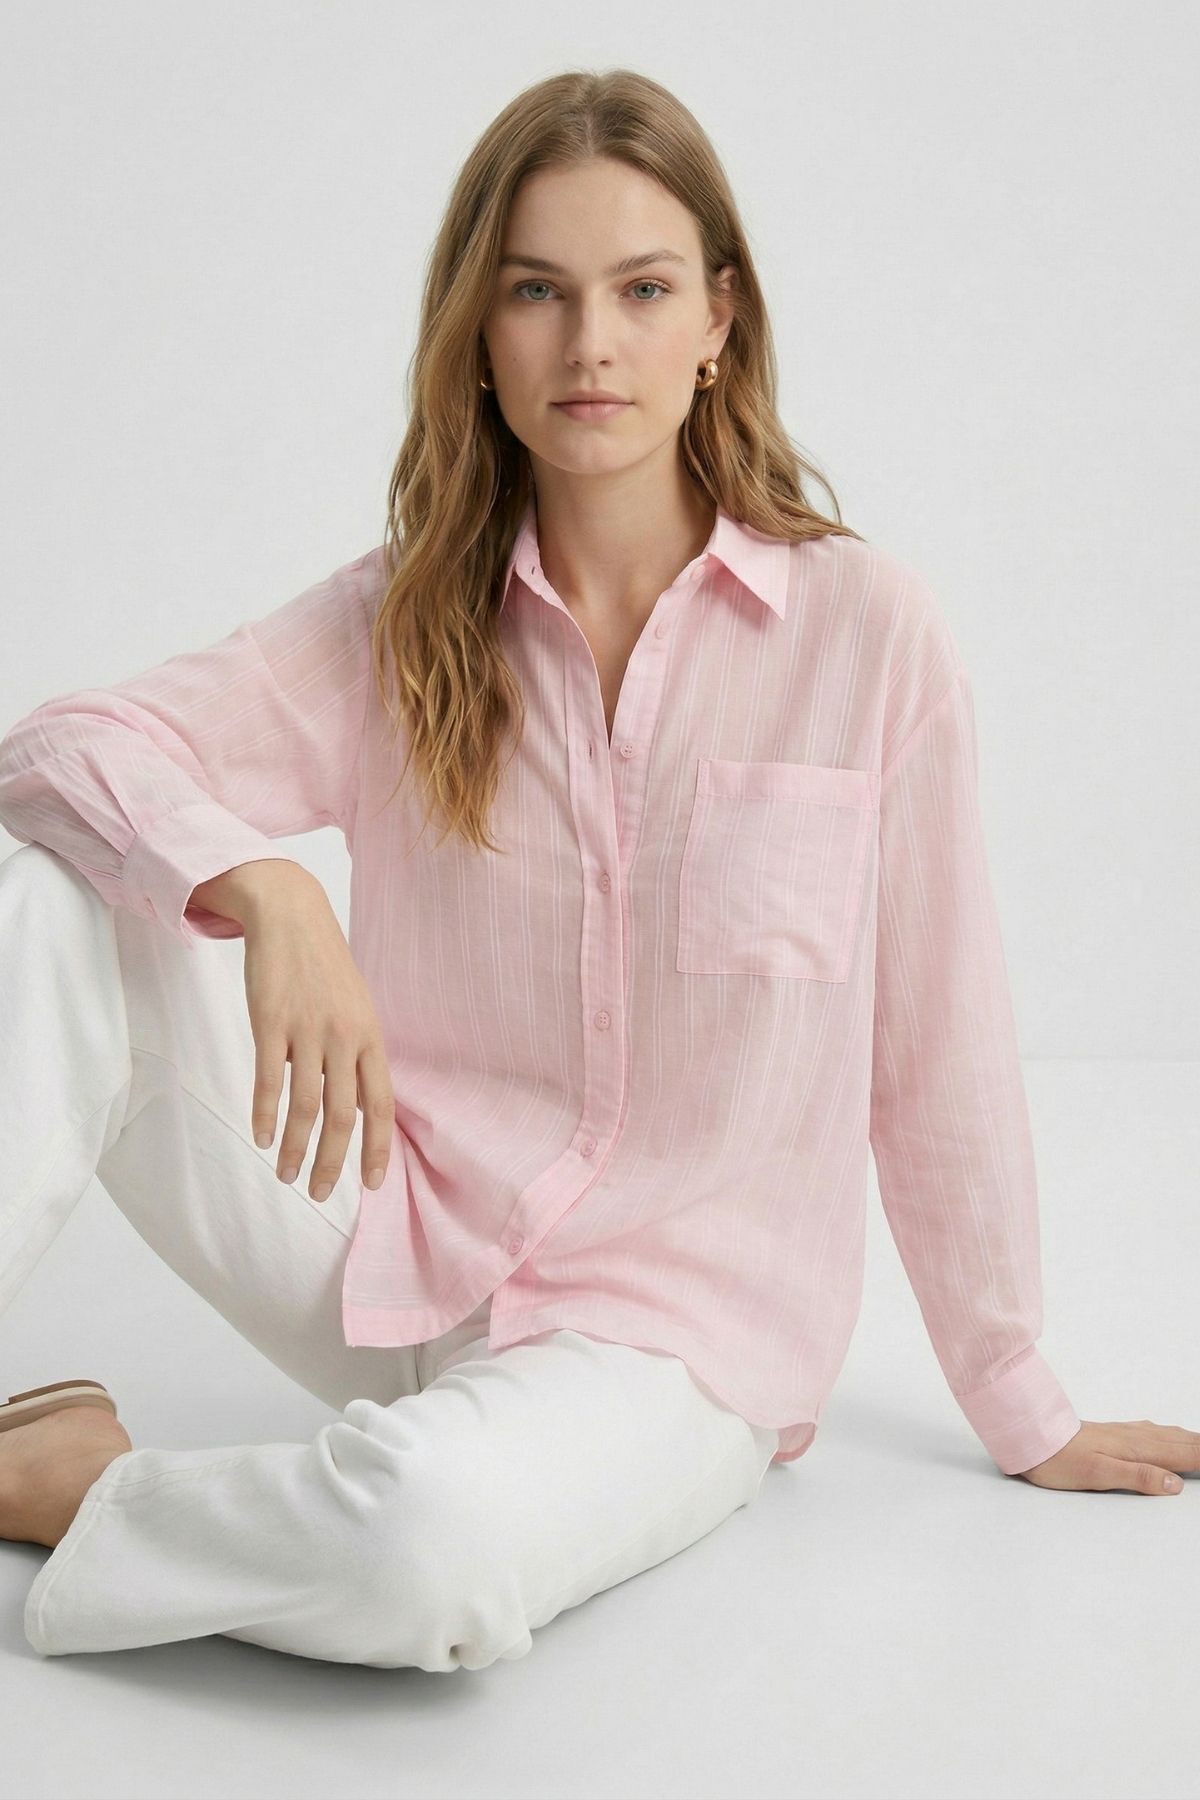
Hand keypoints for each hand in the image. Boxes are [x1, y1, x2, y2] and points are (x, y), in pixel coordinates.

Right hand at [240, 875, 395, 1202]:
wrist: (290, 914)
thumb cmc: (324, 967)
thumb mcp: (356, 1008)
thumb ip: (358, 1055)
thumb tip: (360, 1108)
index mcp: (370, 1036)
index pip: (381, 1105)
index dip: (376, 1149)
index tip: (370, 1185)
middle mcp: (344, 1037)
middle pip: (343, 1116)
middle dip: (332, 1163)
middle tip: (320, 1193)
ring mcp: (307, 1029)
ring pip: (305, 1105)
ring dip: (295, 1148)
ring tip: (285, 1174)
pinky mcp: (270, 1020)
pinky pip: (268, 1079)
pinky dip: (264, 1114)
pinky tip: (261, 1138)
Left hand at [1015, 1419, 1198, 1493]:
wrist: (1031, 1438)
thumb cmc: (1060, 1460)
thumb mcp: (1099, 1475)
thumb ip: (1137, 1477)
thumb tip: (1175, 1484)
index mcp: (1135, 1449)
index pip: (1181, 1454)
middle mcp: (1133, 1437)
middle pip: (1179, 1441)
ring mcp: (1123, 1433)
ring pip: (1166, 1435)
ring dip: (1189, 1439)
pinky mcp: (1112, 1433)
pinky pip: (1151, 1432)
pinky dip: (1170, 1435)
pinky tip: (1166, 1434)